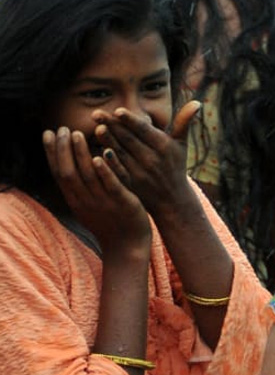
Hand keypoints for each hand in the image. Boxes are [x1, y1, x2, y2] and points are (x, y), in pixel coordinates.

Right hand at [42, 126, 149, 252]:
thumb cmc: (109, 222)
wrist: (127, 246)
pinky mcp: (120, 202)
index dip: (51, 153)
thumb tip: (71, 166)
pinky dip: (103, 170)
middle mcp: (84, 200)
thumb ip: (81, 187)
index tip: (47, 133)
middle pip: (68, 172)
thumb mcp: (89, 204)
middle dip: (62, 149)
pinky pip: (109, 184)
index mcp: (75, 199)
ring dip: (80, 154)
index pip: (58, 172)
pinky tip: (99, 156)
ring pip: (86, 175)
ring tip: (77, 134)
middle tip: (61, 128)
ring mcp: (101, 201)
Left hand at [93, 101, 202, 218]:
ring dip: (106, 140)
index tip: (118, 110)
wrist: (171, 199)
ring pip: (120, 153)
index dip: (131, 120)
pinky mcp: (129, 184)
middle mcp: (151, 159)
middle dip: (112, 126)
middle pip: (128, 139)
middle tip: (97, 114)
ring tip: (96, 127)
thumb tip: (197, 102)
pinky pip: (116, 170)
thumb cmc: (175, 166)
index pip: (144, 130)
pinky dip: (106, 162)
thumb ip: (184, 122)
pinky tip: (94, 152)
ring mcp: (139, 173)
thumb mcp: (182, 144)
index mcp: (163, 146)